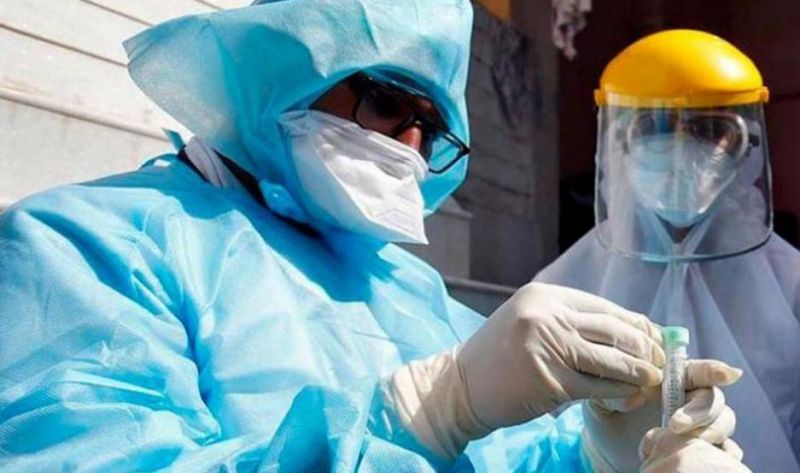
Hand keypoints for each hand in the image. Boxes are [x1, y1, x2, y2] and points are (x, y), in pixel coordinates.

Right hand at [382, 282, 663, 458]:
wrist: (460, 386)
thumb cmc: (499, 357)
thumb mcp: (529, 322)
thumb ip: (568, 321)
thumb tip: (627, 332)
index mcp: (544, 295)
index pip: (604, 307)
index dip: (636, 324)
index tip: (654, 338)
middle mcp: (546, 315)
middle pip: (615, 330)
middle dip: (645, 348)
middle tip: (660, 362)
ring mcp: (548, 347)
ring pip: (612, 360)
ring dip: (640, 372)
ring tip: (653, 380)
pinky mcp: (551, 381)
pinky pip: (599, 387)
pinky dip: (621, 393)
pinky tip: (631, 397)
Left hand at [582, 359, 742, 472]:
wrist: (607, 449)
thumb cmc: (606, 415)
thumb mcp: (601, 399)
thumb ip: (614, 390)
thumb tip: (636, 396)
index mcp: (670, 379)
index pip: (698, 370)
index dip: (714, 369)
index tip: (726, 374)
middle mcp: (690, 399)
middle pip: (714, 399)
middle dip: (702, 411)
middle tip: (676, 425)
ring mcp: (700, 425)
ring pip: (724, 423)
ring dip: (711, 432)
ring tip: (682, 444)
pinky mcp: (703, 450)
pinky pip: (728, 451)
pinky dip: (722, 453)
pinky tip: (705, 457)